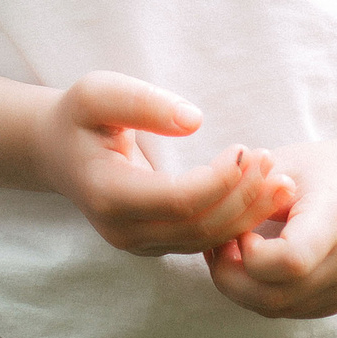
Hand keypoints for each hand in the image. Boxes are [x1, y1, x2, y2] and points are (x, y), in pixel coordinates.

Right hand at [31, 72, 295, 255]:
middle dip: (243, 198)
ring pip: (205, 240)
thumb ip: (144, 104)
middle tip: (274, 163)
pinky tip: (261, 195)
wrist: (57, 150)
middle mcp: (123, 231)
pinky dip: (236, 220)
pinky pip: (202, 240)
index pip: (178, 200)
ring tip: (280, 181)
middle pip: (198, 226)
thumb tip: (195, 120)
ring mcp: (138, 244)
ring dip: (247, 213)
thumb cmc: (80, 116)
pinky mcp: (155, 244)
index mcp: (107, 194)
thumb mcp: (99, 93)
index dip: (220, 180)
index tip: (249, 150)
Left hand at [204, 135, 336, 318]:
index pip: (291, 260)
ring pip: (276, 309)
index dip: (251, 253)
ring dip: (240, 287)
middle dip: (231, 276)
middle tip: (216, 244)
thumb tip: (199, 204)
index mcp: (336, 221)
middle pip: (276, 296)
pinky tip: (248, 264)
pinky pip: (286, 310)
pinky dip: (258, 293)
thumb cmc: (325, 167)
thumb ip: (246, 185)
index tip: (238, 228)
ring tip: (227, 251)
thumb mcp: (287, 162)